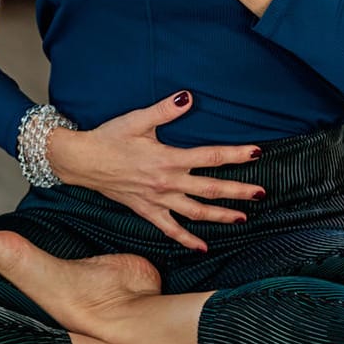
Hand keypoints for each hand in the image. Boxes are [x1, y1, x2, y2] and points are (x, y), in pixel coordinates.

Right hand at [47, 90, 264, 251]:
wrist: (82, 160)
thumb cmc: (109, 137)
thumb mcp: (137, 119)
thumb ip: (165, 110)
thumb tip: (189, 96)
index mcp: (168, 158)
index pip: (210, 156)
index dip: (235, 154)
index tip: (256, 153)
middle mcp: (166, 182)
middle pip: (210, 188)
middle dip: (238, 191)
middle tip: (262, 193)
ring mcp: (158, 200)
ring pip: (196, 212)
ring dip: (221, 216)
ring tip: (243, 218)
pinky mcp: (147, 210)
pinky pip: (170, 229)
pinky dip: (187, 239)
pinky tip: (202, 247)